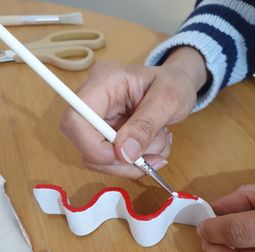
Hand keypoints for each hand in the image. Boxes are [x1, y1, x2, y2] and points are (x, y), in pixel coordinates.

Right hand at [60, 47, 206, 177]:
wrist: (178, 85)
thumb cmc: (174, 84)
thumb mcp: (168, 101)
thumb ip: (145, 125)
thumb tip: (124, 153)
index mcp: (104, 82)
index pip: (75, 120)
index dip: (93, 146)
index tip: (125, 156)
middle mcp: (95, 101)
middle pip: (85, 145)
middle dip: (120, 161)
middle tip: (150, 159)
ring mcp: (100, 119)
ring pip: (100, 159)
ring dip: (133, 163)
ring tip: (159, 146)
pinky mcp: (108, 134)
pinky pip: (114, 160)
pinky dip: (135, 163)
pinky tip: (153, 148)